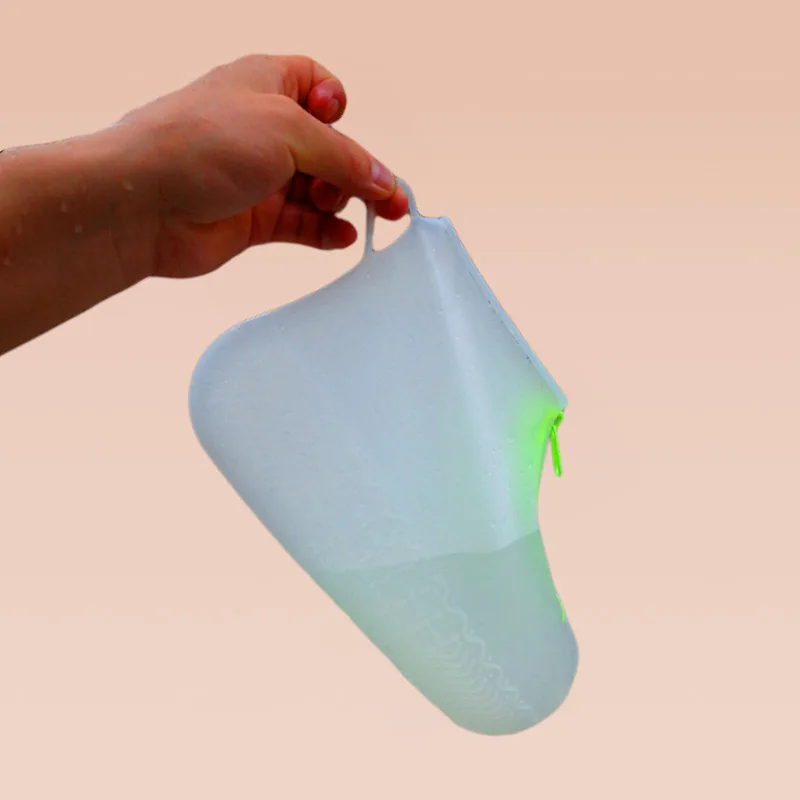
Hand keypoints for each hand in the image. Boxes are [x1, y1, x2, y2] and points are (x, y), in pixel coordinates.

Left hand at [117, 54, 408, 278]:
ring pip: (316, 190)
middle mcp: (262, 129)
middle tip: (383, 199)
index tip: (342, 124)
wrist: (141, 203)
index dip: (337, 105)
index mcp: (265, 84)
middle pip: (327, 147)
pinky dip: (323, 232)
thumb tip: (383, 181)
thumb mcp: (289, 132)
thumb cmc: (200, 145)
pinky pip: (300, 225)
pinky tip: (342, 238)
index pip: (317, 86)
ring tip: (354, 217)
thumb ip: (344, 158)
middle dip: (356, 171)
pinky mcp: (252, 220)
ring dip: (341, 204)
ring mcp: (256, 177)